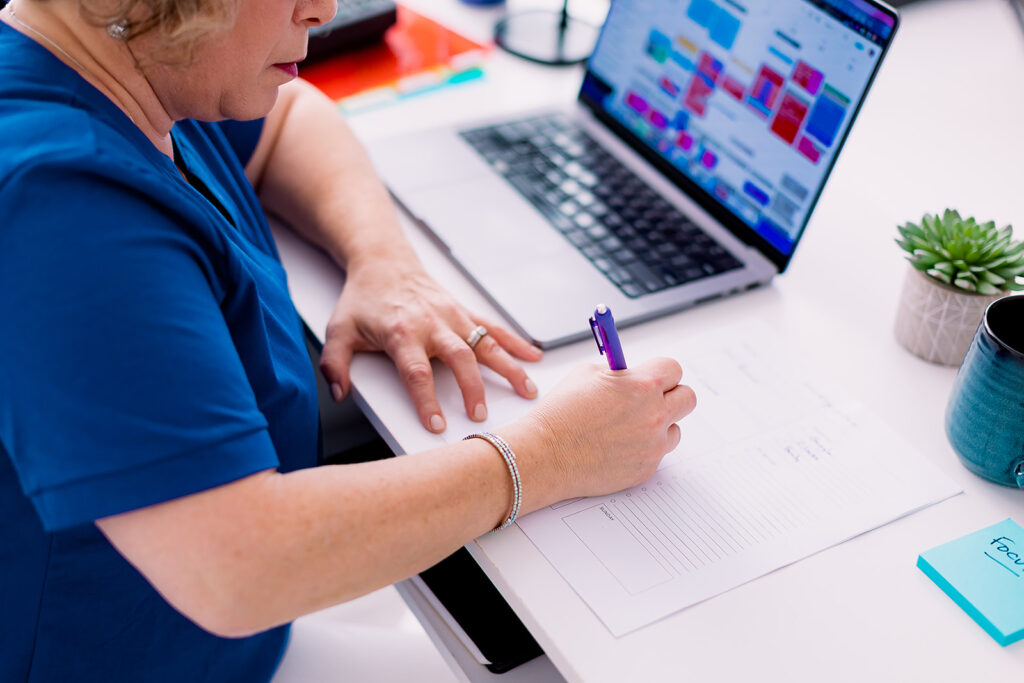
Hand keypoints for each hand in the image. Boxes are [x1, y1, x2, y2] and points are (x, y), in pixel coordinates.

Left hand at [319, 259, 542, 432]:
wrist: (383, 261)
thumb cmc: (362, 299)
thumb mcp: (338, 330)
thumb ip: (335, 364)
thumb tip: (339, 394)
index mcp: (401, 332)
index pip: (416, 372)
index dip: (426, 399)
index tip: (437, 424)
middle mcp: (432, 323)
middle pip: (458, 358)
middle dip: (472, 388)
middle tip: (481, 415)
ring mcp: (452, 316)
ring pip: (485, 343)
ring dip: (508, 367)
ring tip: (526, 390)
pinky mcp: (463, 311)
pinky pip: (493, 327)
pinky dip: (515, 342)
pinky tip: (533, 357)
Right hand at [503, 358, 695, 510]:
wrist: (545, 455)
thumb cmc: (560, 413)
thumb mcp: (586, 375)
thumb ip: (618, 373)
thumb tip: (631, 375)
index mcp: (642, 385)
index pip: (674, 369)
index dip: (660, 372)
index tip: (650, 376)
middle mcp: (654, 415)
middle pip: (687, 398)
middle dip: (671, 395)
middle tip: (651, 399)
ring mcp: (653, 445)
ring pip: (675, 429)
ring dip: (659, 426)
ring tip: (629, 427)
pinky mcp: (646, 469)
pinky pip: (657, 453)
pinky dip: (644, 448)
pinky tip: (618, 446)